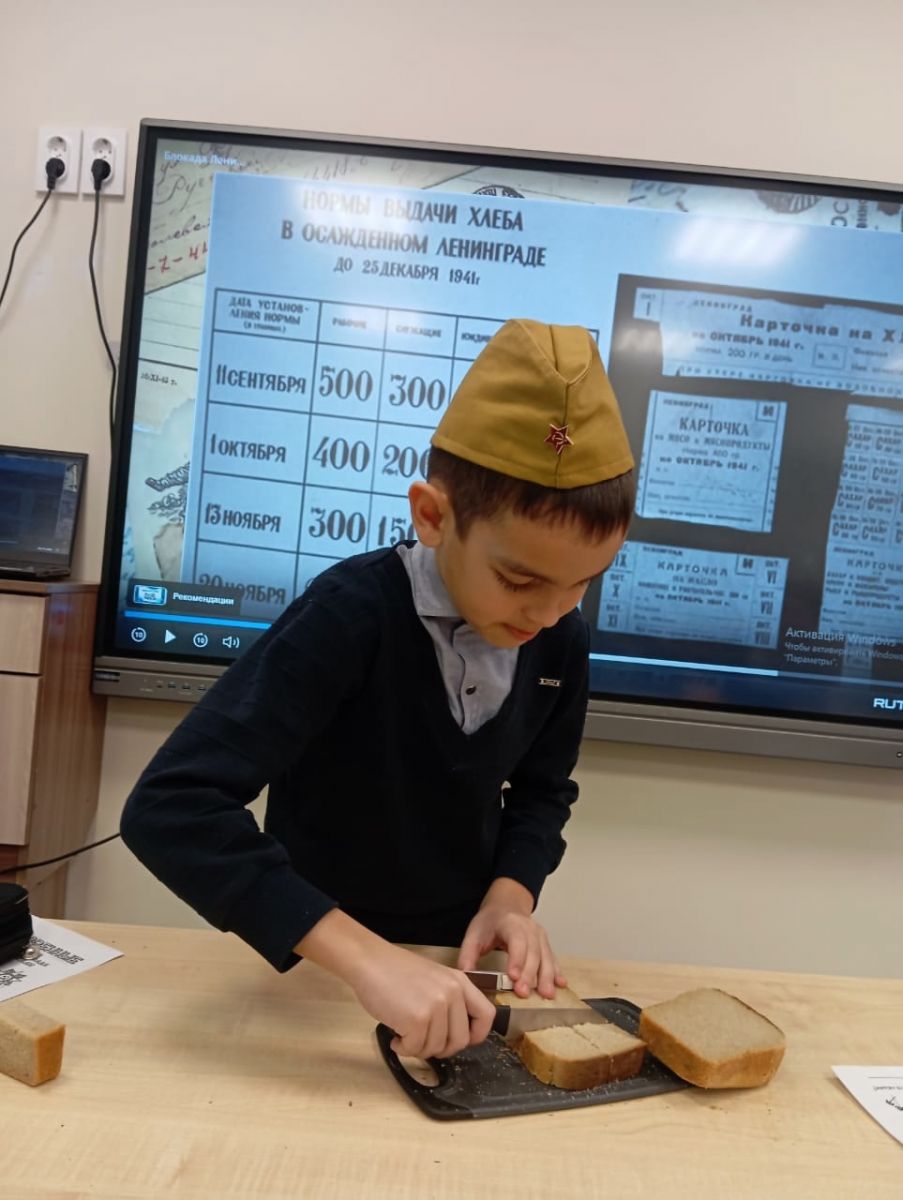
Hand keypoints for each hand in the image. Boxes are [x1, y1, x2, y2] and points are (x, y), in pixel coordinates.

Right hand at [295, 910, 495, 1058]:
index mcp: (460, 982)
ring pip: (435, 1048)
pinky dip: (403, 1048)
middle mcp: (452, 993)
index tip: (461, 1041)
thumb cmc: (396, 971)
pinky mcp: (417, 1019)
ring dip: (417, 1048)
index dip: (477, 1035)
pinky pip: (415, 1049)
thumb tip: (456, 1036)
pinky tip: (395, 1036)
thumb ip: (450, 1001)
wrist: (370, 961)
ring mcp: (436, 1006)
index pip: (487, 1015)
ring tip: (403, 1033)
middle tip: (422, 1041)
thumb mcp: (434, 979)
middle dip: (440, 1048)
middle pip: (460, 1041)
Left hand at [457, 877, 566, 999]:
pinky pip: (553, 958)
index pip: (516, 940)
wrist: (507, 905)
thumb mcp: (474, 934)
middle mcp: (529, 928)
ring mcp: (540, 935)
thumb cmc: (490, 922)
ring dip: (547, 976)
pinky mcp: (545, 943)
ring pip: (546, 956)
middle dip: (530, 974)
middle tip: (523, 993)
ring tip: (547, 995)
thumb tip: (466, 977)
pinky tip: (560, 984)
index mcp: (510, 923)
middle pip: (533, 951)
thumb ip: (468, 955)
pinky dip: (557, 971)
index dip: (516, 959)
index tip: (513, 977)